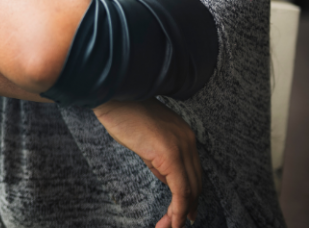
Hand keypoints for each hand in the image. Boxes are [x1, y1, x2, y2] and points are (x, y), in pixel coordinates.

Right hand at [93, 98, 200, 227]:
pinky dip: (178, 208)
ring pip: (190, 189)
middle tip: (176, 225)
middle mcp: (189, 141)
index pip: (194, 172)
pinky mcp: (170, 154)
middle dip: (188, 207)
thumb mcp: (144, 139)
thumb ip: (157, 158)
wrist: (113, 96)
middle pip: (196, 183)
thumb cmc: (122, 113)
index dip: (191, 195)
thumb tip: (164, 177)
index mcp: (184, 136)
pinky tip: (172, 221)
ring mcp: (182, 147)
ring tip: (170, 227)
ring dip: (181, 212)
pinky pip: (180, 189)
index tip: (187, 212)